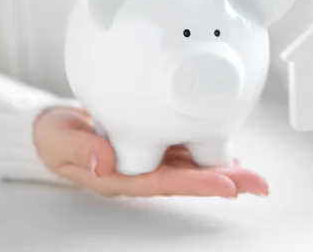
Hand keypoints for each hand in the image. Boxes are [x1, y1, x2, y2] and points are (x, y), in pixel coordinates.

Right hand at [33, 107, 268, 197]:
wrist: (55, 127)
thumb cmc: (55, 139)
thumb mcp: (57, 143)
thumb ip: (78, 150)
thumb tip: (103, 162)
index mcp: (121, 175)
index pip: (165, 181)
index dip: (197, 184)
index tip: (226, 185)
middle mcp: (141, 168)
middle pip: (188, 176)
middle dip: (224, 179)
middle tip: (257, 183)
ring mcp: (149, 154)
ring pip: (192, 162)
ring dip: (223, 165)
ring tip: (253, 173)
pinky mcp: (153, 137)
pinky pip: (185, 143)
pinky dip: (208, 145)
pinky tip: (227, 147)